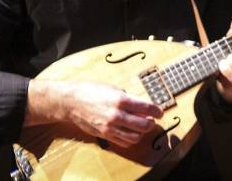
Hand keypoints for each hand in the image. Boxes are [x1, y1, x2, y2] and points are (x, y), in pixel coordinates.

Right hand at [26, 80, 162, 147]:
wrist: (71, 102)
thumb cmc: (91, 91)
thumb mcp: (113, 89)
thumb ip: (128, 98)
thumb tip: (141, 106)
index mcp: (121, 100)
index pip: (146, 108)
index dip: (157, 111)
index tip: (160, 111)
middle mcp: (117, 115)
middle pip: (144, 125)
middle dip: (151, 123)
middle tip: (152, 119)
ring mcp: (110, 127)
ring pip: (135, 137)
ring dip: (142, 133)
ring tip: (142, 126)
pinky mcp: (104, 135)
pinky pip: (123, 142)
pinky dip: (131, 139)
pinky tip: (131, 133)